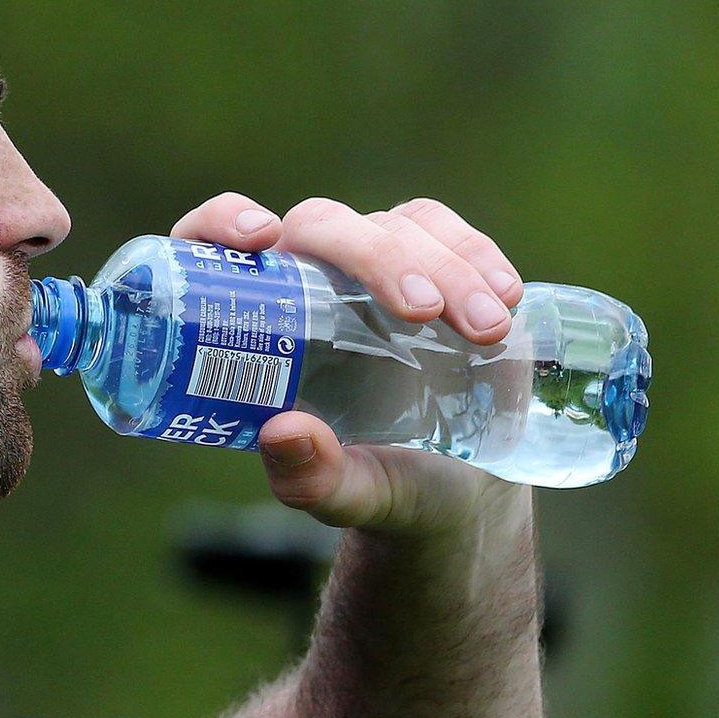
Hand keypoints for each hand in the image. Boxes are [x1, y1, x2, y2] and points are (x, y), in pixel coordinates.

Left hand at [170, 193, 532, 534]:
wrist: (458, 493)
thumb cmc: (382, 486)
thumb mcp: (348, 495)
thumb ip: (311, 478)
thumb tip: (282, 432)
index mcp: (260, 328)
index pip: (213, 248)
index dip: (221, 222)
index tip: (259, 237)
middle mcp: (309, 283)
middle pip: (320, 225)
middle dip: (373, 257)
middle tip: (421, 312)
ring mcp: (373, 270)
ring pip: (393, 226)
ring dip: (445, 268)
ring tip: (486, 333)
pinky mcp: (434, 268)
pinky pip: (445, 233)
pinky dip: (477, 256)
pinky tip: (505, 298)